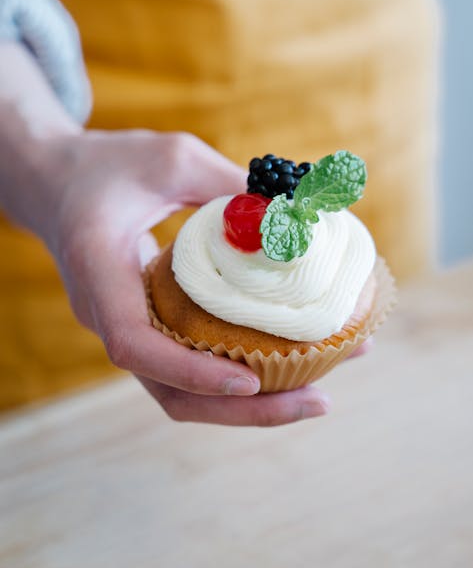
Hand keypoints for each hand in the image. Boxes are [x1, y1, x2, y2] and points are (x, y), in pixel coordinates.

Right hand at [39, 128, 343, 425]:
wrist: (58, 184)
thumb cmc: (109, 165)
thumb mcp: (171, 158)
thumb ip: (228, 186)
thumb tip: (298, 219)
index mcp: (99, 272)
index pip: (134, 343)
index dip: (191, 371)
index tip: (250, 380)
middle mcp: (108, 316)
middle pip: (170, 391)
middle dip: (245, 409)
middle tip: (318, 400)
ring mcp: (128, 328)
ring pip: (185, 391)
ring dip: (253, 402)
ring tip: (320, 391)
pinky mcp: (149, 328)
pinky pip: (193, 366)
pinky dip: (242, 370)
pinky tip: (297, 357)